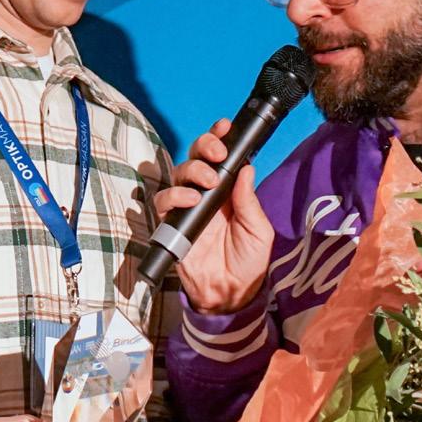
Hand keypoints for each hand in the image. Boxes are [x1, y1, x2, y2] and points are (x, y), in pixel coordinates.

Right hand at [153, 119, 273, 313]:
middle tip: (217, 156)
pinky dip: (173, 196)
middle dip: (203, 148)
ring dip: (190, 171)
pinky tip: (189, 201)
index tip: (224, 127)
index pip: (219, 158)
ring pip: (177, 174)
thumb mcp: (258, 230)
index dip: (218, 138)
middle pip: (194, 158)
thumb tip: (246, 168)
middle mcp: (205, 195)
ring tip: (205, 183)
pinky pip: (163, 203)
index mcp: (227, 192)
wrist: (230, 294)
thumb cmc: (248, 262)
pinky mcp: (172, 225)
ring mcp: (187, 208)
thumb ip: (248, 201)